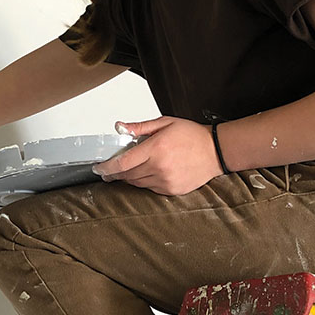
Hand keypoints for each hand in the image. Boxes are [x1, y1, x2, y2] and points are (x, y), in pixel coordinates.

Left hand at [91, 117, 223, 195]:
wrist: (216, 151)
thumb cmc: (192, 136)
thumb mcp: (165, 123)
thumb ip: (140, 127)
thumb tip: (120, 127)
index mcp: (156, 148)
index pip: (123, 162)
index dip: (107, 167)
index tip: (99, 168)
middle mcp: (160, 167)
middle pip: (127, 175)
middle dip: (115, 173)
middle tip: (109, 170)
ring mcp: (166, 181)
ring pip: (137, 183)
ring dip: (129, 177)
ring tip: (130, 169)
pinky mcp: (172, 190)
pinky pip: (150, 188)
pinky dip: (145, 182)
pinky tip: (148, 172)